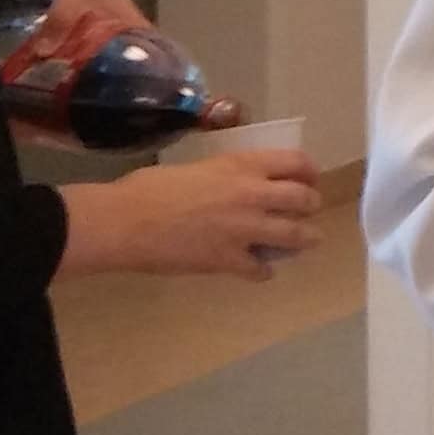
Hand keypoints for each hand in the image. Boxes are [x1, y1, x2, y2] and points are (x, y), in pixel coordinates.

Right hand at [55, 151, 320, 279]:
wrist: (122, 222)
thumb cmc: (147, 189)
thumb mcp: (196, 168)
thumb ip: (224, 176)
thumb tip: (231, 185)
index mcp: (241, 166)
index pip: (296, 163)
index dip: (308, 172)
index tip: (308, 179)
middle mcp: (251, 194)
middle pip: (304, 199)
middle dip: (310, 206)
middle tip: (306, 212)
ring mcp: (244, 229)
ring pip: (296, 235)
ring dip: (304, 239)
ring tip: (306, 241)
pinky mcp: (229, 259)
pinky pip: (260, 269)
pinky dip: (262, 271)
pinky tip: (258, 271)